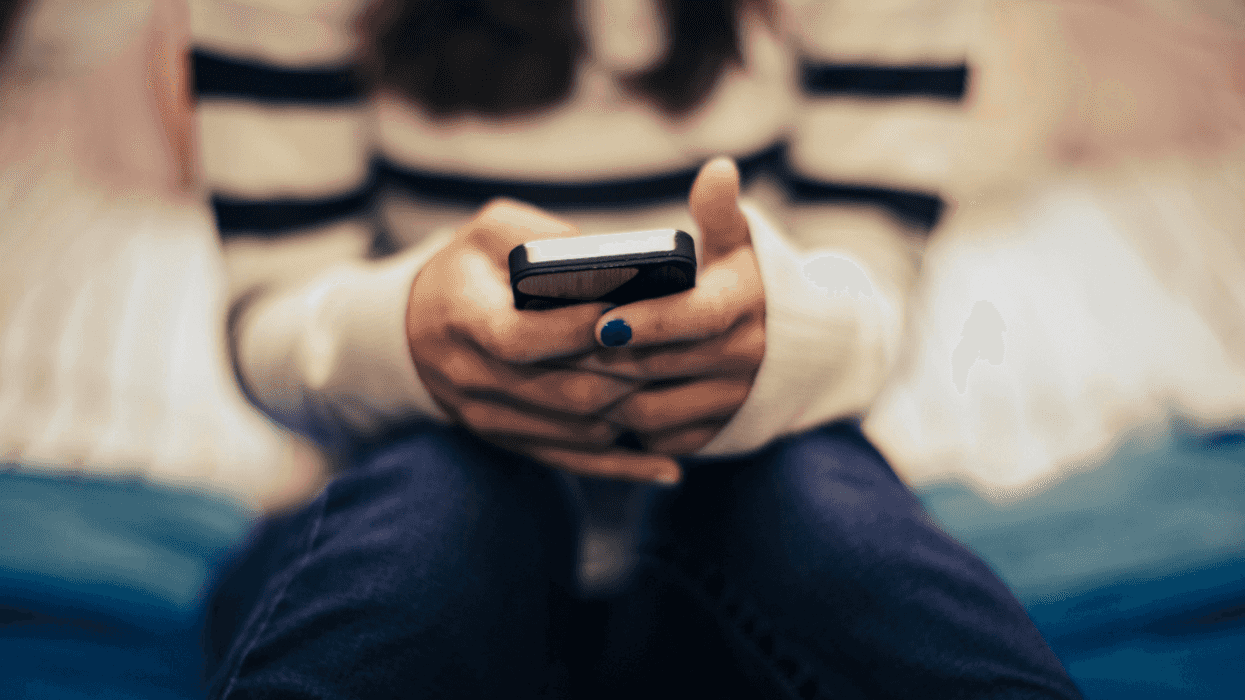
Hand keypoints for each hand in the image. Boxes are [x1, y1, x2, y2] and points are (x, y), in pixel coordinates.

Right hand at [406, 199, 680, 481]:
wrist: (412, 328)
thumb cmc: (467, 269)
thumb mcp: (492, 232)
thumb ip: (545, 239)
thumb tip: (616, 266)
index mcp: (464, 319)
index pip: (521, 339)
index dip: (577, 331)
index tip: (627, 313)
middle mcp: (473, 377)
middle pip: (563, 392)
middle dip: (624, 374)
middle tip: (676, 355)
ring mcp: (490, 418)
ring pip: (576, 432)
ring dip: (631, 415)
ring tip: (678, 393)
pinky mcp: (510, 441)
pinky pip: (572, 462)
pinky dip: (622, 467)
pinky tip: (667, 467)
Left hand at [574, 158, 765, 454]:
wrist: (791, 347)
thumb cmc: (743, 282)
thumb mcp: (739, 243)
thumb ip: (721, 210)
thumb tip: (718, 170)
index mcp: (744, 305)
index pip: (695, 316)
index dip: (648, 320)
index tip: (603, 319)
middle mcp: (745, 358)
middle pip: (660, 367)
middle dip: (604, 359)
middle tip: (553, 349)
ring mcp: (729, 401)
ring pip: (651, 411)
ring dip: (604, 397)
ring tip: (564, 375)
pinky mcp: (714, 433)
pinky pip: (659, 439)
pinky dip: (624, 427)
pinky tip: (591, 403)